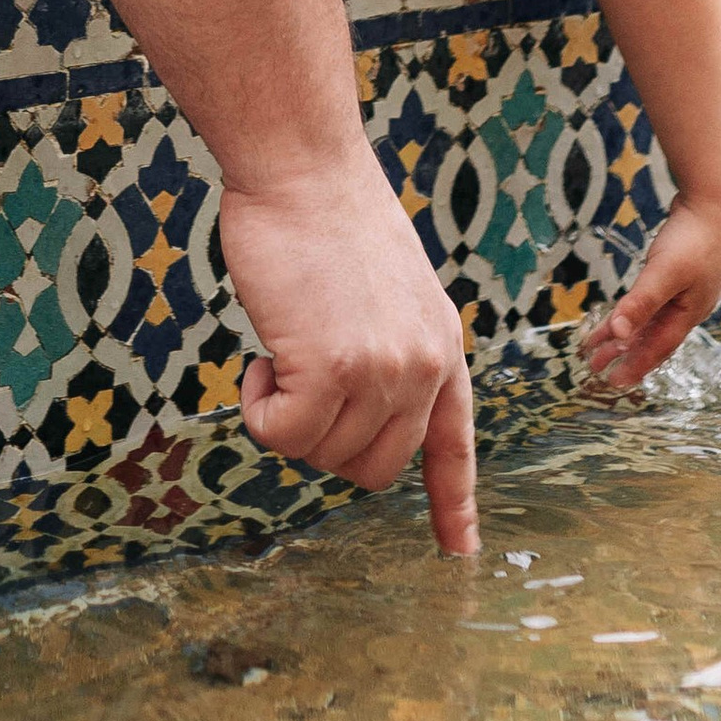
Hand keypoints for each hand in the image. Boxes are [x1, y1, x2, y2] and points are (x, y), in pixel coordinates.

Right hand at [222, 161, 477, 555]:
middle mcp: (424, 366)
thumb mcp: (385, 289)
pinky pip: (284, 435)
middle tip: (296, 381)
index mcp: (442, 345)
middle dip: (324, 441)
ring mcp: (384, 370)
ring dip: (285, 413)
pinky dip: (259, 406)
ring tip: (284, 343)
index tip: (461, 552)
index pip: (454, 441)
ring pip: (321, 454)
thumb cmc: (325, 218)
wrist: (303, 168)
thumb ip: (387, 348)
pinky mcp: (334, 369)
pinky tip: (264, 353)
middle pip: (371, 467)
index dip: (455, 503)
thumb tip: (356, 406)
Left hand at [580, 188, 720, 391]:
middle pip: (653, 337)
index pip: (659, 348)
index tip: (614, 383)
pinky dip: (637, 311)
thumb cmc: (693, 238)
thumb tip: (617, 334)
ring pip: (651, 319)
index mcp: (689, 312)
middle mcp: (689, 306)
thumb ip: (641, 303)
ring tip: (600, 344)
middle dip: (625, 353)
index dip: (636, 365)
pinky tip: (625, 313)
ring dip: (626, 332)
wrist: (716, 202)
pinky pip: (653, 302)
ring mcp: (686, 290)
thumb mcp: (664, 272)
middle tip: (597, 368)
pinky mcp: (681, 273)